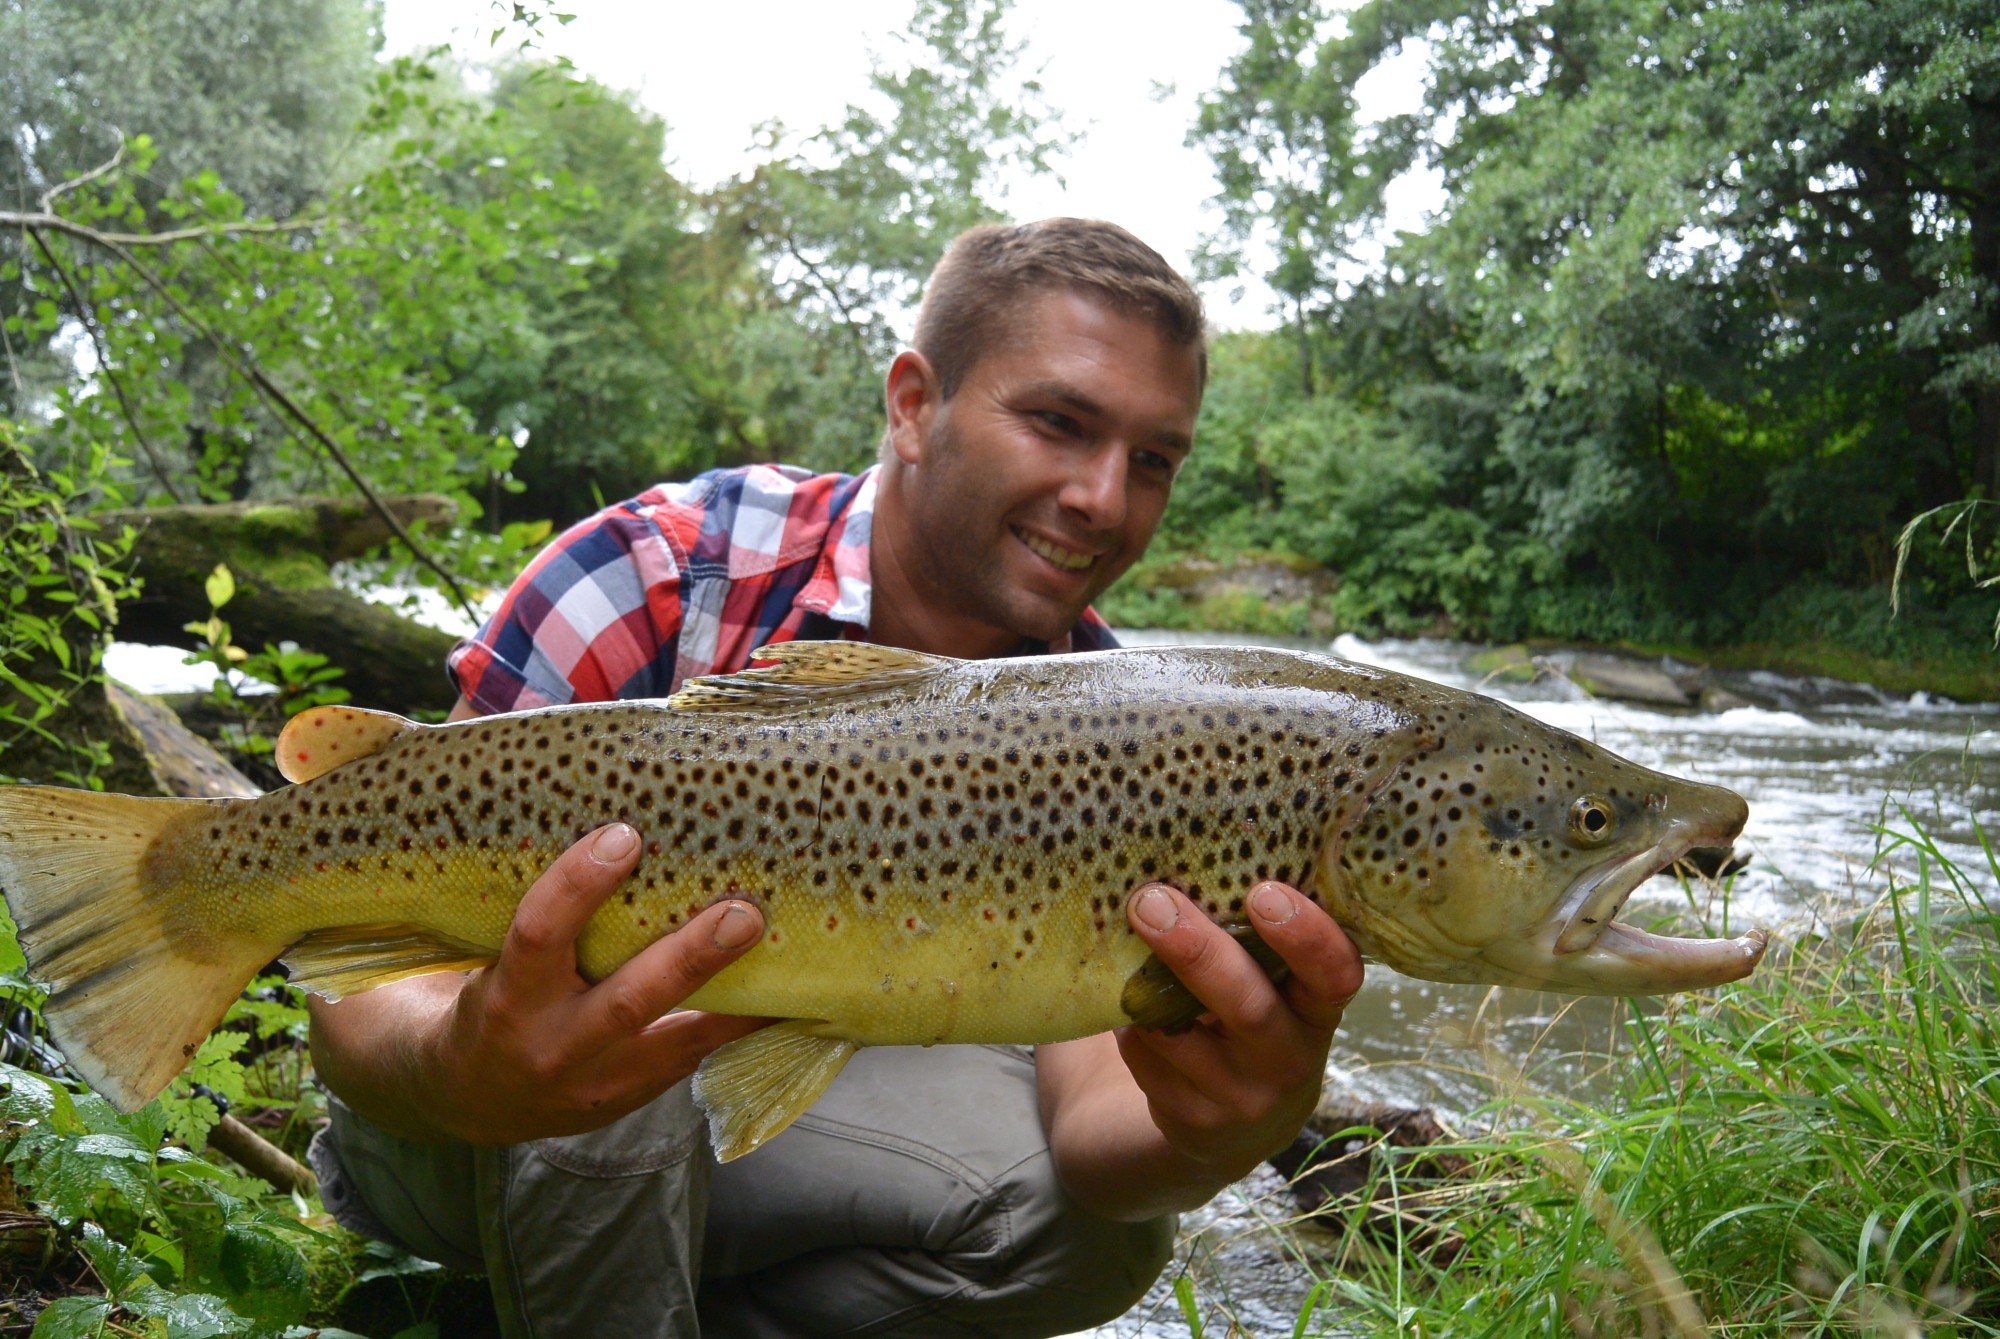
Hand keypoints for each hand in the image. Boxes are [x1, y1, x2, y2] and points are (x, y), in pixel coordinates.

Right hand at [310, 822, 767, 1144]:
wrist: (469, 1095)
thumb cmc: (484, 983)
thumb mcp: (476, 933)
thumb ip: (502, 846)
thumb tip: (484, 703)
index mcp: (506, 997)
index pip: (539, 935)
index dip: (578, 885)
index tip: (622, 834)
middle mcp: (553, 1046)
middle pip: (626, 1000)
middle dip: (687, 957)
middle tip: (742, 910)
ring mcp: (601, 1083)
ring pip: (678, 1040)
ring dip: (738, 996)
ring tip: (790, 950)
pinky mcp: (638, 1097)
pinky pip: (699, 1059)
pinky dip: (746, 1022)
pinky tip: (793, 988)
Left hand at [1112, 880, 1361, 1181]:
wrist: (1239, 1129)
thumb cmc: (1256, 1021)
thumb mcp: (1277, 989)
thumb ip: (1256, 944)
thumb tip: (1191, 861)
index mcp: (1319, 1011)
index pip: (1336, 975)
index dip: (1308, 936)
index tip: (1265, 891)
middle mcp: (1290, 1061)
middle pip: (1247, 1008)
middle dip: (1197, 950)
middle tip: (1151, 901)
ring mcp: (1242, 1098)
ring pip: (1178, 1034)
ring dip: (1142, 985)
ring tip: (1124, 936)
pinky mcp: (1193, 1122)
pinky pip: (1146, 1057)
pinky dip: (1128, 1021)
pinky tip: (1127, 1000)